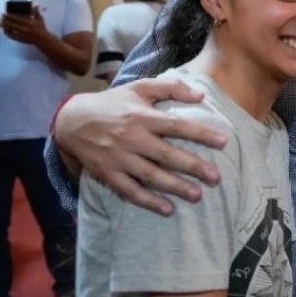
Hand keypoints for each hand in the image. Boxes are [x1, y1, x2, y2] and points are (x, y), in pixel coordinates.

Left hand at [1, 5, 49, 45]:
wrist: (43, 39)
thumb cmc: (41, 28)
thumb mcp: (40, 19)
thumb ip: (36, 12)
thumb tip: (35, 4)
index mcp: (29, 23)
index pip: (16, 18)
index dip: (9, 16)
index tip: (5, 13)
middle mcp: (24, 29)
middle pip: (12, 23)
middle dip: (5, 20)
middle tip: (1, 17)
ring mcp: (22, 34)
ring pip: (10, 30)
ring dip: (5, 26)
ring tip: (2, 22)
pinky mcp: (20, 39)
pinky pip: (11, 36)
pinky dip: (7, 33)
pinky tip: (4, 30)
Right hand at [55, 78, 225, 214]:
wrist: (72, 121)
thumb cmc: (112, 103)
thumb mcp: (139, 87)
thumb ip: (170, 88)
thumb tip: (200, 95)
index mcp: (142, 117)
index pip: (176, 125)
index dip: (200, 133)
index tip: (223, 142)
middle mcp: (132, 138)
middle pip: (167, 155)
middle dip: (193, 166)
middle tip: (216, 178)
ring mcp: (119, 158)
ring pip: (151, 175)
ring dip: (174, 187)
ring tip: (196, 195)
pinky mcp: (108, 173)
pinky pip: (130, 190)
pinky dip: (148, 201)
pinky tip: (167, 209)